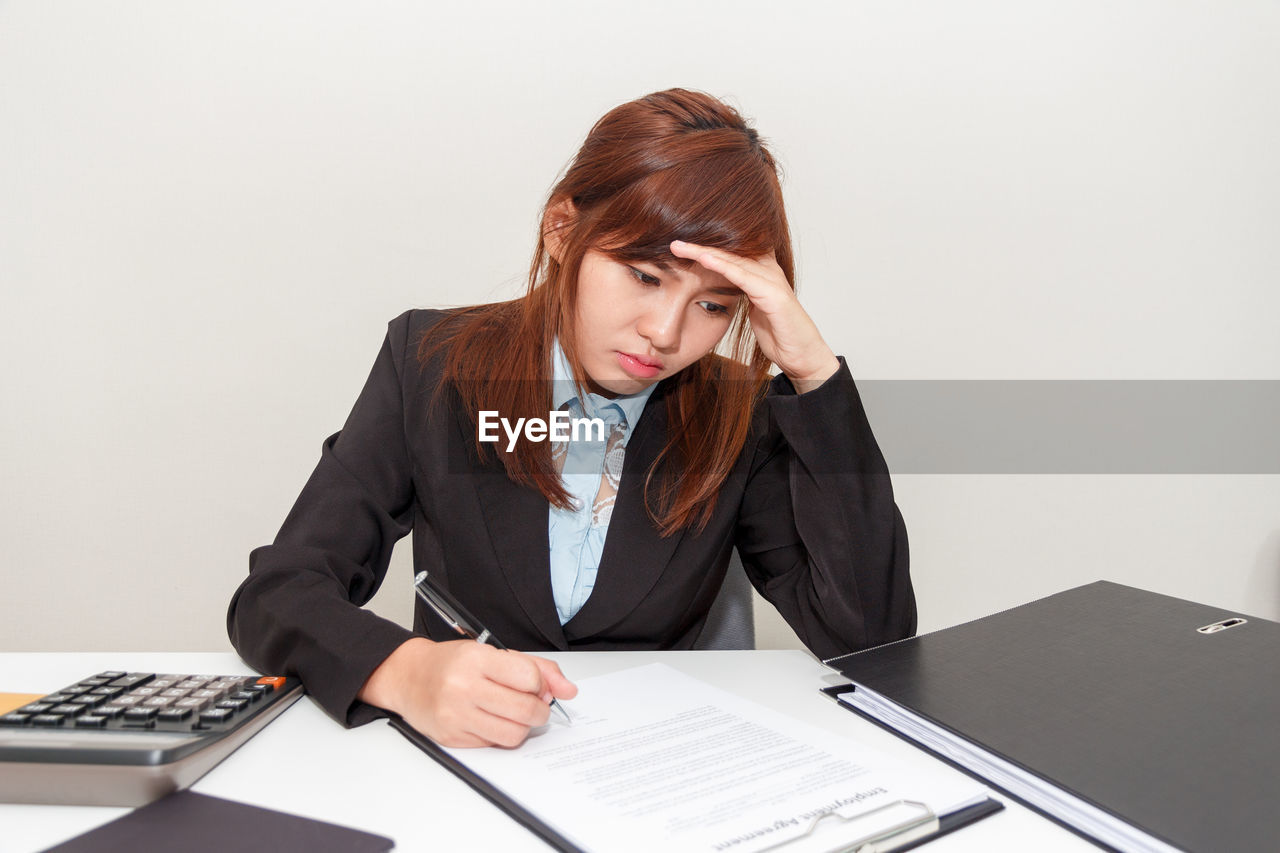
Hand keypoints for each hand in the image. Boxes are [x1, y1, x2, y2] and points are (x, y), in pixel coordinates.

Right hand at [358, 637, 577, 747]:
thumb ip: (537, 668)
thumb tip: (569, 690)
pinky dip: (501, 735)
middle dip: (540, 711)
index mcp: (477, 659)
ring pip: (513, 735)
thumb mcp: (493, 652)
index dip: (541, 684)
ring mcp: (456, 716)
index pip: (529, 678)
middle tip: (535, 705)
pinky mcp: (452, 738)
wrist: (409, 678)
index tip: (536, 685)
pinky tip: (492, 720)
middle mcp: (464, 687)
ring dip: (524, 727)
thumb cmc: (453, 663)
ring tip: (515, 714)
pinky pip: (494, 744)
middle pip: (525, 710)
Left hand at [669, 240, 839, 392]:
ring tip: (679, 246)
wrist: (802, 355)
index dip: (705, 248)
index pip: (730, 253)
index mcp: (762, 272)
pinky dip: (722, 266)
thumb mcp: (753, 308)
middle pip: (729, 251)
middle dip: (699, 245)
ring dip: (704, 251)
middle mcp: (768, 270)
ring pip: (733, 259)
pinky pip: (743, 276)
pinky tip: (704, 258)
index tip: (678, 247)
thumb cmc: (779, 333)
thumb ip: (740, 292)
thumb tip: (719, 286)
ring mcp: (772, 280)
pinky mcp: (773, 295)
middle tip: (672, 241)